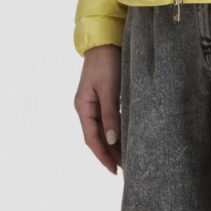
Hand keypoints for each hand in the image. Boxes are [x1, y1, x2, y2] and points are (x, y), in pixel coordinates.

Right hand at [74, 45, 122, 173]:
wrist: (106, 40)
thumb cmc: (106, 62)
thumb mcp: (110, 89)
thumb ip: (110, 114)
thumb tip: (112, 140)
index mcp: (83, 106)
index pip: (92, 138)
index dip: (102, 155)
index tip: (114, 170)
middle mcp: (86, 107)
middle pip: (96, 136)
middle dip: (109, 153)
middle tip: (125, 168)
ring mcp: (94, 102)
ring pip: (103, 129)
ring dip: (113, 144)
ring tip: (126, 158)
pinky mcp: (103, 96)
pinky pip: (108, 120)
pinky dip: (116, 131)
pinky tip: (125, 137)